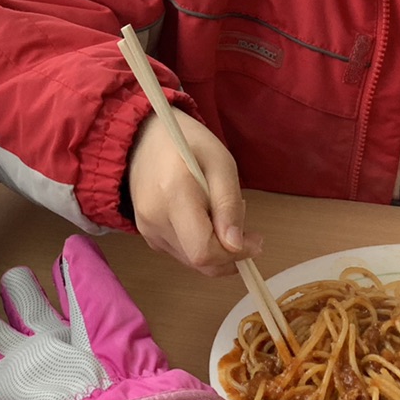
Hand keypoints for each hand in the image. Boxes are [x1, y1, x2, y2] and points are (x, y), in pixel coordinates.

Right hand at [126, 109, 259, 276]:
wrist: (144, 138)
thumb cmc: (188, 143)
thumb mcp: (221, 162)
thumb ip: (229, 204)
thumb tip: (236, 245)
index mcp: (174, 195)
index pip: (202, 251)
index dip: (233, 255)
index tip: (255, 241)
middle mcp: (154, 218)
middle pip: (199, 261)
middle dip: (229, 253)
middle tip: (243, 228)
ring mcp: (147, 229)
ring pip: (192, 261)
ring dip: (215, 247)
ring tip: (219, 214)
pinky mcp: (146, 234)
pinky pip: (181, 253)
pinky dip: (200, 244)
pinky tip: (202, 217)